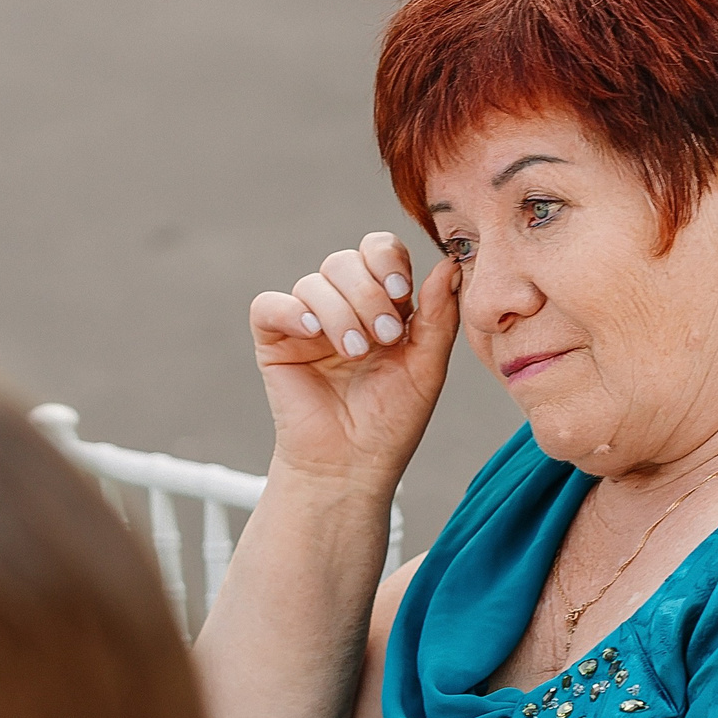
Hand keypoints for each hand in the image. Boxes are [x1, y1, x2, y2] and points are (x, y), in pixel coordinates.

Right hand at [251, 232, 459, 492]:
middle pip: (346, 261)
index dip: (389, 261)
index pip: (380, 252)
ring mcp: (306, 321)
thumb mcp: (427, 366)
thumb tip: (449, 264)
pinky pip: (269, 305)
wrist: (354, 464)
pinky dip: (291, 311)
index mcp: (381, 303)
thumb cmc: (392, 419)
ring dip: (340, 312)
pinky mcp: (273, 340)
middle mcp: (342, 305)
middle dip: (369, 293)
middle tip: (385, 336)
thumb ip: (440, 315)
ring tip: (355, 352)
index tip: (403, 291)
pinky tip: (313, 332)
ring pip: (314, 282)